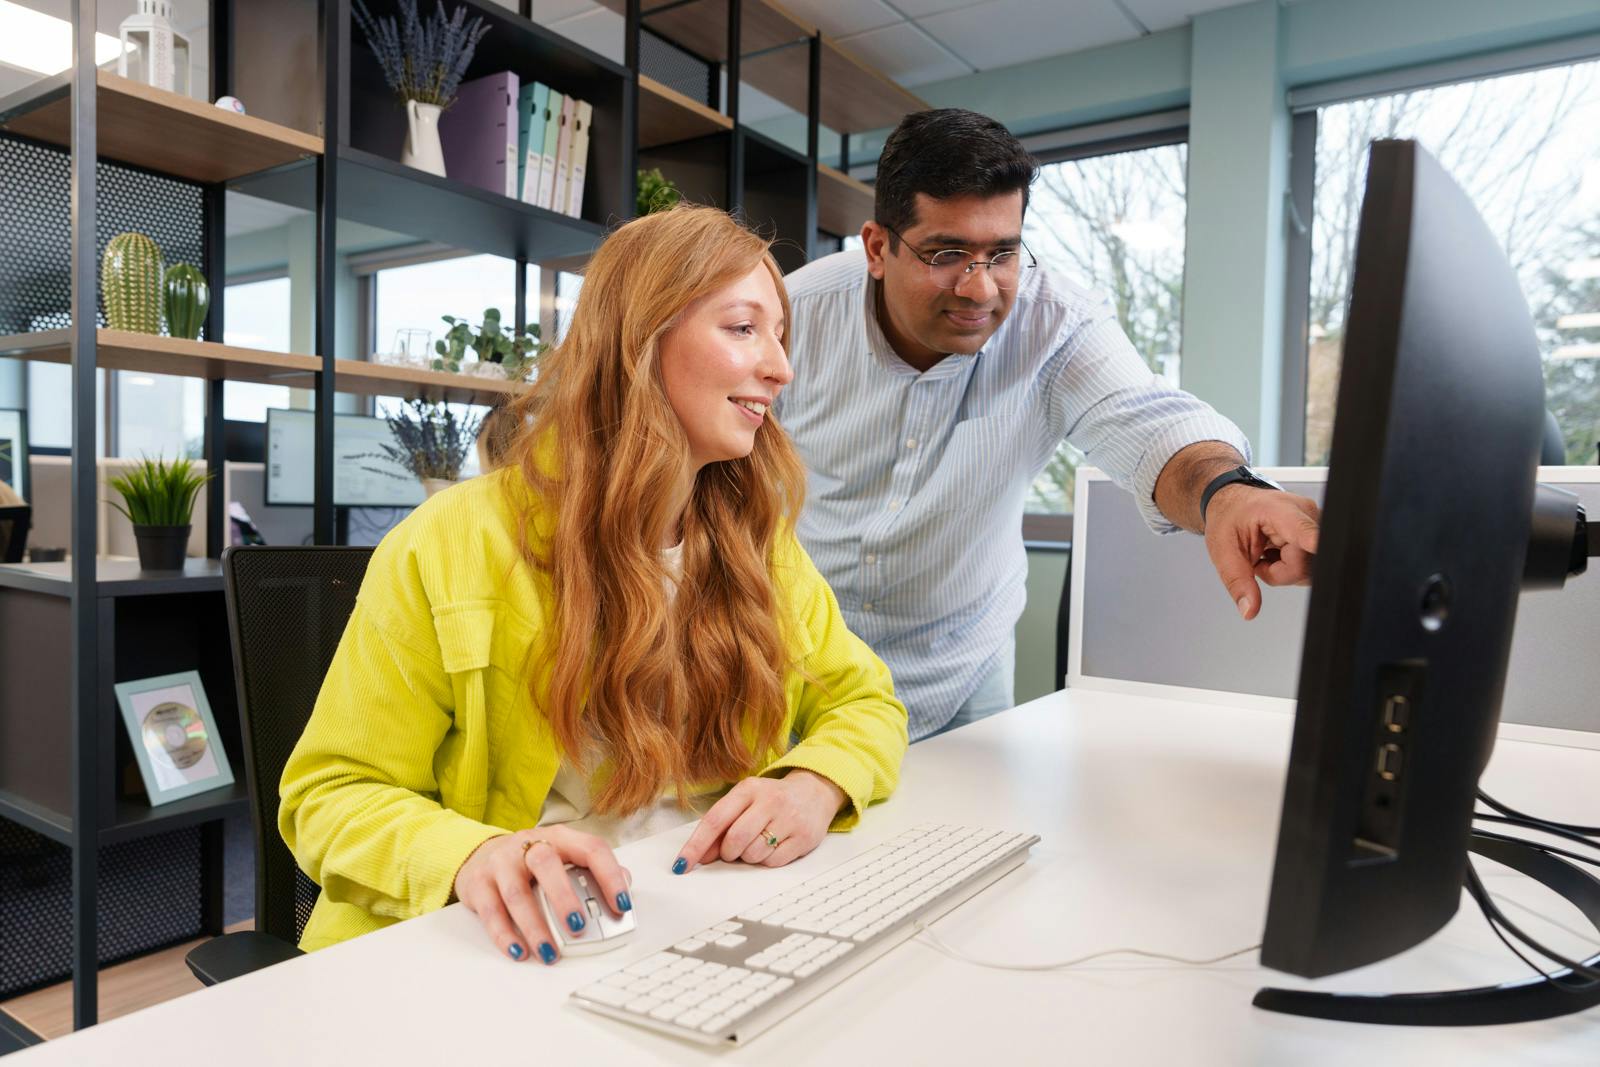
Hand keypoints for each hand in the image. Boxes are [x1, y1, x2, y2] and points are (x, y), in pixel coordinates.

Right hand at [453, 824, 630, 964]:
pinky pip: (490, 911)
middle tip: (578, 926)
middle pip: (546, 864)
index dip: (609, 876)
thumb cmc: (531, 863)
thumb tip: (625, 884)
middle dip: (564, 898)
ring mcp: (501, 863)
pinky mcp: (478, 884)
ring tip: (550, 952)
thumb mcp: (565, 858)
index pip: (591, 849)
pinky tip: (519, 951)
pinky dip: (504, 935)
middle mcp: (529, 845)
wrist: (482, 856)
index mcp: (560, 838)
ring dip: (534, 926)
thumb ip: (594, 871)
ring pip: (516, 893)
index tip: (621, 905)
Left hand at [672, 771, 845, 873]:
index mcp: (748, 789)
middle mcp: (769, 801)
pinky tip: (773, 846)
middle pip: (735, 840)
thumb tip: (701, 856)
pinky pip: (773, 862)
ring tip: (758, 842)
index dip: (696, 845)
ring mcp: (789, 819)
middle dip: (729, 853)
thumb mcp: (745, 802)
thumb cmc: (772, 799)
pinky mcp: (803, 837)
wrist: (815, 791)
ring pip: (754, 854)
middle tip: (734, 850)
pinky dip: (767, 861)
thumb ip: (722, 826)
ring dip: (749, 857)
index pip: (715, 820)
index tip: (682, 864)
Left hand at [1203, 485, 1320, 619]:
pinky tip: (1281, 553)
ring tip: (1269, 553)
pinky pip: (1313, 566)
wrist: (1236, 505)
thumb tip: (1249, 609)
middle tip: (1260, 557)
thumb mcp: (1223, 551)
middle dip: (1279, 572)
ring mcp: (1316, 523)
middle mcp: (1305, 513)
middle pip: (1304, 565)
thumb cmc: (1229, 519)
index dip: (1314, 542)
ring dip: (1286, 571)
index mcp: (1277, 510)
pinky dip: (1293, 567)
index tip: (1319, 548)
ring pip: (1310, 570)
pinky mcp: (1322, 534)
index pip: (1303, 530)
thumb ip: (1237, 581)